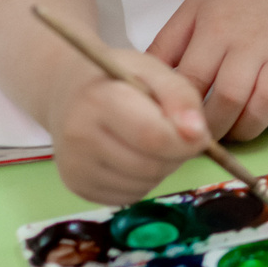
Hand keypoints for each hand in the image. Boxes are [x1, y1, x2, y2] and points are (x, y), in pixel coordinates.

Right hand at [46, 46, 209, 203]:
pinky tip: (135, 155)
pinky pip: (129, 196)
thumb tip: (198, 135)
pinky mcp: (77, 187)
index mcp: (99, 101)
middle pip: (151, 166)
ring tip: (152, 141)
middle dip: (176, 154)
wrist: (68, 93)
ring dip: (162, 168)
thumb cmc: (117, 78)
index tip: (198, 132)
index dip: (186, 140)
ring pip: (144, 185)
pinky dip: (143, 180)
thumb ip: (181, 97)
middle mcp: (79, 137)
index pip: (154, 137)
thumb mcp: (154, 70)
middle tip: (174, 133)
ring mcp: (75, 167)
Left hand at [148, 0, 267, 142]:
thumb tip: (139, 84)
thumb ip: (166, 46)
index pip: (194, 82)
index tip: (176, 125)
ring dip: (248, 127)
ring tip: (235, 128)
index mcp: (216, 29)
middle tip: (206, 136)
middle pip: (231, 99)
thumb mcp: (194, 9)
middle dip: (215, 128)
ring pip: (267, 105)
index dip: (183, 110)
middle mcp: (251, 43)